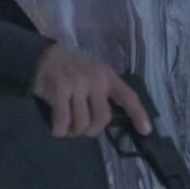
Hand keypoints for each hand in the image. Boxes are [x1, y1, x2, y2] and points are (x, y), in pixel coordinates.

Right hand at [31, 45, 150, 138]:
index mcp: (107, 76)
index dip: (138, 115)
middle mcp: (96, 79)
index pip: (128, 96)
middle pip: (102, 118)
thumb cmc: (71, 70)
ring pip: (82, 122)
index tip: (146, 131)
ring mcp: (78, 84)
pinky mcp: (60, 89)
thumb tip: (107, 123)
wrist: (44, 56)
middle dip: (91, 130)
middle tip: (82, 129)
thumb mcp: (93, 76)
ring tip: (67, 128)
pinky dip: (60, 130)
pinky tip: (57, 129)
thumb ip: (102, 95)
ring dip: (73, 131)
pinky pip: (63, 121)